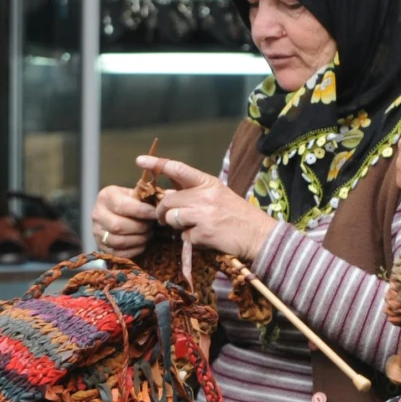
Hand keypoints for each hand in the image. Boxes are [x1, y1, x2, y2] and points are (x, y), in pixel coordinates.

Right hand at [90, 182, 156, 255]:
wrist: (116, 212)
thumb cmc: (130, 202)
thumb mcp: (136, 194)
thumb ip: (148, 197)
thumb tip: (165, 201)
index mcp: (106, 196)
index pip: (122, 206)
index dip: (142, 211)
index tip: (155, 214)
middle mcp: (97, 214)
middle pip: (118, 226)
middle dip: (140, 227)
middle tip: (152, 226)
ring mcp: (97, 232)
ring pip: (118, 241)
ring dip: (138, 239)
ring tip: (148, 234)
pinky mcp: (101, 247)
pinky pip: (118, 253)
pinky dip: (134, 250)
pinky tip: (143, 243)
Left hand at [140, 155, 275, 262]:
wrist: (260, 236)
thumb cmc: (238, 216)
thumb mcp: (219, 195)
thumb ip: (195, 192)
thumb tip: (168, 192)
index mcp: (208, 182)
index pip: (178, 169)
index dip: (157, 164)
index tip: (140, 161)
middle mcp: (205, 195)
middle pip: (168, 200)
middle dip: (162, 211)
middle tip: (166, 219)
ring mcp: (203, 214)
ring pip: (171, 218)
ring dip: (176, 226)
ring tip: (191, 228)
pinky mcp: (203, 233)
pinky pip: (183, 237)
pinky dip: (190, 241)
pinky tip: (205, 239)